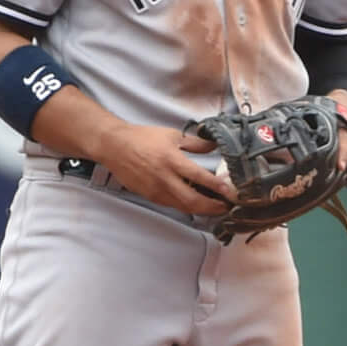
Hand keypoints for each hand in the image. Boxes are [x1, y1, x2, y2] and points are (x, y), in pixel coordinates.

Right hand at [100, 124, 232, 217]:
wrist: (115, 147)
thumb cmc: (143, 138)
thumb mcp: (172, 135)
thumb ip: (195, 143)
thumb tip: (215, 145)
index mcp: (172, 160)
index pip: (200, 177)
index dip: (217, 187)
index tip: (231, 192)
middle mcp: (165, 178)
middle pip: (193, 201)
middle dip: (213, 207)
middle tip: (227, 207)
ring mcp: (157, 190)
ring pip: (184, 207)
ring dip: (202, 209)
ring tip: (216, 207)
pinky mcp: (151, 196)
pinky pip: (173, 205)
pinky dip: (187, 206)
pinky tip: (196, 202)